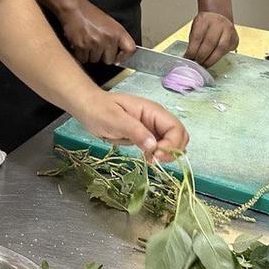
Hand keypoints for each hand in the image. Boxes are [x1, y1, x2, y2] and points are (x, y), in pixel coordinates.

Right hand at [59, 0, 135, 64]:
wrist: (74, 9)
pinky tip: (80, 44)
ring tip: (87, 42)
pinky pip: (83, 59)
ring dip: (90, 55)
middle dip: (102, 56)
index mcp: (118, 31)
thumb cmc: (90, 14)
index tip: (118, 58)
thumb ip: (116, 38)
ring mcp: (95, 43)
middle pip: (109, 60)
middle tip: (96, 45)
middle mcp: (108, 38)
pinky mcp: (82, 46)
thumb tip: (117, 58)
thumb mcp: (109, 23)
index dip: (124, 57)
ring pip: (95, 60)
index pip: (130, 50)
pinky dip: (80, 55)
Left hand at [71, 91, 188, 162]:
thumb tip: (154, 146)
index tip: (157, 155)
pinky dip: (159, 155)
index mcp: (153, 111)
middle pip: (179, 136)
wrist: (88, 108)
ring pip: (172, 143)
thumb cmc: (100, 110)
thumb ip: (135, 131)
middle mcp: (156, 119)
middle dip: (173, 150)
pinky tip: (147, 159)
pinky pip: (160, 147)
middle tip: (156, 159)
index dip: (172, 144)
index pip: (176, 128)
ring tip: (151, 160)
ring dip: (167, 154)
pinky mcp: (146, 136)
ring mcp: (152, 128)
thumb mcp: (115, 120)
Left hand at [184, 11, 237, 66]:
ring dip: (212, 59)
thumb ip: (193, 40)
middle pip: (210, 42)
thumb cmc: (205, 24)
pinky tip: (213, 60)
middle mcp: (218, 23)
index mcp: (204, 19)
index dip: (192, 50)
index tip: (189, 57)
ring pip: (221, 48)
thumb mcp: (195, 27)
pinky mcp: (235, 37)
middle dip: (202, 56)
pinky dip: (219, 57)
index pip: (197, 37)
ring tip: (205, 64)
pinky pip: (228, 50)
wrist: (219, 16)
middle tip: (197, 62)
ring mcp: (228, 30)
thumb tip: (190, 56)